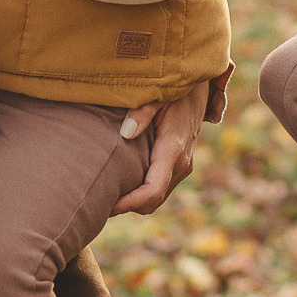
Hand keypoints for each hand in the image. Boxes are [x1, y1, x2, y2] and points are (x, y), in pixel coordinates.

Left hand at [116, 77, 209, 212]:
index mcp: (173, 149)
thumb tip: (126, 132)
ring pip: (156, 199)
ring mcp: (182, 167)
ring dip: (133, 201)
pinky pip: (159, 189)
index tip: (108, 204)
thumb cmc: (175, 91)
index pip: (153, 190)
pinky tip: (120, 183)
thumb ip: (143, 111)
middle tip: (97, 202)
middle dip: (127, 206)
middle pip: (153, 201)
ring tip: (105, 194)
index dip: (130, 202)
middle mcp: (181, 164)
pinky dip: (141, 193)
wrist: (200, 90)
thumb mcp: (159, 95)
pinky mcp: (179, 167)